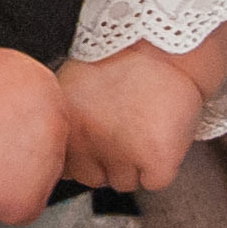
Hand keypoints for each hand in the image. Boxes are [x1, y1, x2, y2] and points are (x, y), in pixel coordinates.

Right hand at [0, 48, 66, 224]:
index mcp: (43, 84)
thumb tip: (2, 91)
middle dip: (19, 147)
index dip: (17, 121)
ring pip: (35, 176)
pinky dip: (1, 204)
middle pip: (45, 142)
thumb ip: (6, 83)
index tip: (0, 127)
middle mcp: (55, 121)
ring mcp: (48, 163)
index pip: (44, 109)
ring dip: (12, 175)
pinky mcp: (30, 200)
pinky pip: (20, 207)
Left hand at [56, 25, 226, 193]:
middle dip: (106, 160)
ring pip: (124, 182)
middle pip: (92, 178)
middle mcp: (88, 142)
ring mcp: (121, 155)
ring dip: (134, 163)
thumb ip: (66, 120)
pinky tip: (159, 134)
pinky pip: (154, 181)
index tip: (96, 136)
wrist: (167, 45)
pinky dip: (161, 165)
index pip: (64, 167)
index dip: (82, 154)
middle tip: (123, 128)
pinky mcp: (156, 161)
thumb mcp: (75, 86)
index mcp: (66, 123)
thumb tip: (59, 147)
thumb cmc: (126, 59)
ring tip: (142, 126)